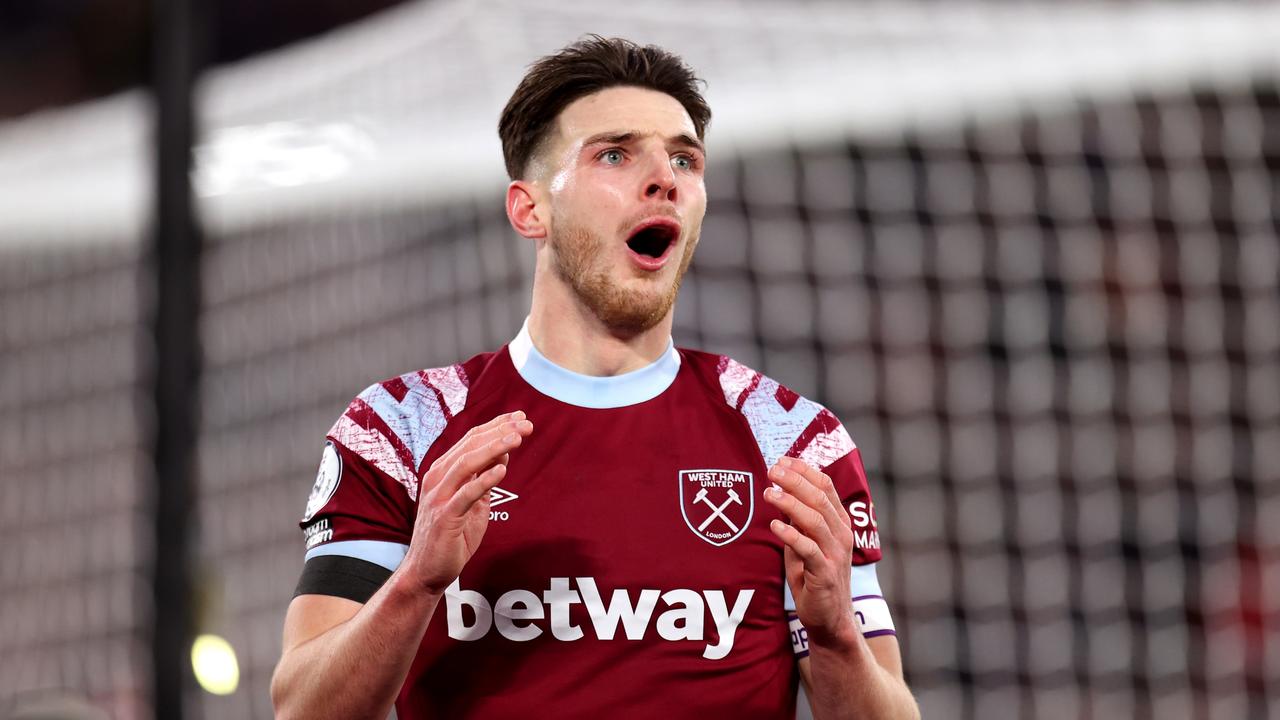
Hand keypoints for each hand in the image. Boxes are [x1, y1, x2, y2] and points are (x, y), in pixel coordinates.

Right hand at [401, 411, 533, 594]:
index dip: (496, 425)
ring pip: (467, 463)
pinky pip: (466, 494)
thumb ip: (483, 479)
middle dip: (500, 431)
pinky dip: (484, 479)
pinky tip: (503, 469)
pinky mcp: (444, 517)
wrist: (428, 572)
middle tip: (526, 423)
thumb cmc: (451, 537)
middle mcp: (437, 479)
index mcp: (443, 472)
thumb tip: (502, 454)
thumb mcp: (473, 503)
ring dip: (494, 447)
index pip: (471, 440)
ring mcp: (438, 497)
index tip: (520, 417)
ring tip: (517, 437)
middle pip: (470, 445)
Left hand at [763, 456, 855, 644]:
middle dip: (795, 481)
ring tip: (769, 493)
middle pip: (820, 498)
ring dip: (790, 503)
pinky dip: (791, 535)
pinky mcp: (825, 573)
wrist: (830, 618)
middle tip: (772, 470)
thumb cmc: (815, 577)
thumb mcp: (805, 542)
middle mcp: (841, 534)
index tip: (783, 460)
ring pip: (815, 520)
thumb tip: (780, 492)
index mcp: (839, 522)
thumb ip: (797, 520)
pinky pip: (808, 549)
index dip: (804, 471)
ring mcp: (836, 554)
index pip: (826, 487)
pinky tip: (775, 526)